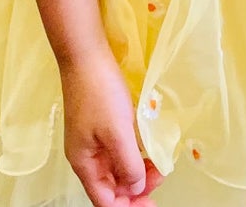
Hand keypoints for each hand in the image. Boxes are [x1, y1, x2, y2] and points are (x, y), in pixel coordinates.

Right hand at [60, 49, 166, 204]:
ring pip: (116, 167)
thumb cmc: (99, 92)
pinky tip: (147, 147)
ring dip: (137, 170)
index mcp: (84, 163)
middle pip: (111, 186)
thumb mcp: (117, 132)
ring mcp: (93, 139)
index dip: (128, 205)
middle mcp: (87, 156)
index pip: (105, 200)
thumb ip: (127, 164)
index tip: (152, 201)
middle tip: (161, 174)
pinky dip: (133, 153)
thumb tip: (136, 187)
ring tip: (159, 162)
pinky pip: (117, 150)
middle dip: (136, 187)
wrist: (86, 54)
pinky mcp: (101, 124)